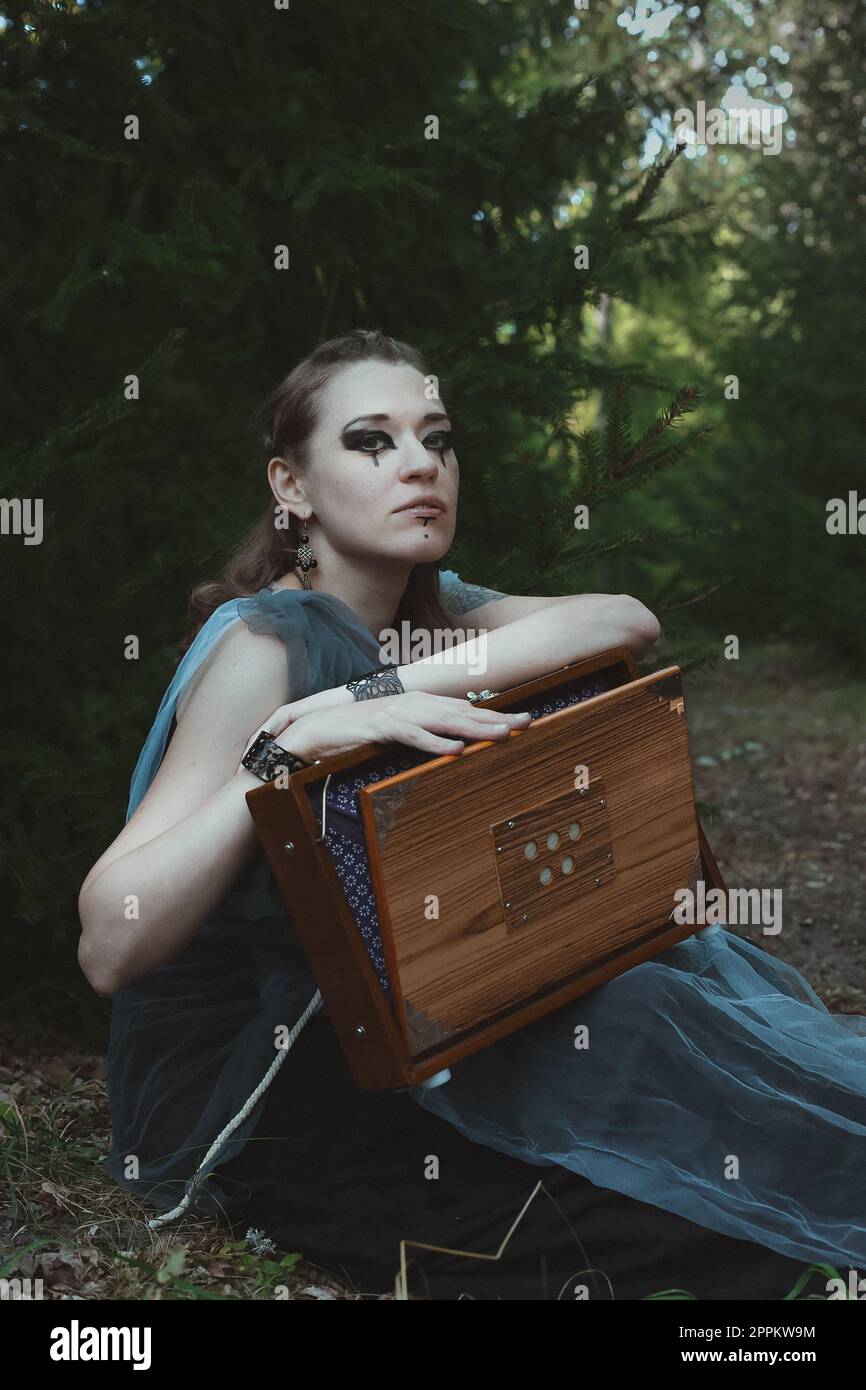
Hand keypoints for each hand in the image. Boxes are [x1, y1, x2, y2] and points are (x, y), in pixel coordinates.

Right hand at [264, 692, 532, 762]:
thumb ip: (421, 733)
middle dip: (496, 717)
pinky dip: (434, 741)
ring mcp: (394, 713)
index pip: (463, 708)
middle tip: (528, 722)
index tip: (524, 721)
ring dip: (475, 727)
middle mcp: (411, 703)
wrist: (312, 730)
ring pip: (443, 720)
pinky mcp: (377, 726)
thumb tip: (451, 743)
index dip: (494, 714)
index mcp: (417, 704)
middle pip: (462, 710)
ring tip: (503, 734)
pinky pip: (411, 735)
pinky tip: (455, 749)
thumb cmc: (354, 734)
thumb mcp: (394, 732)